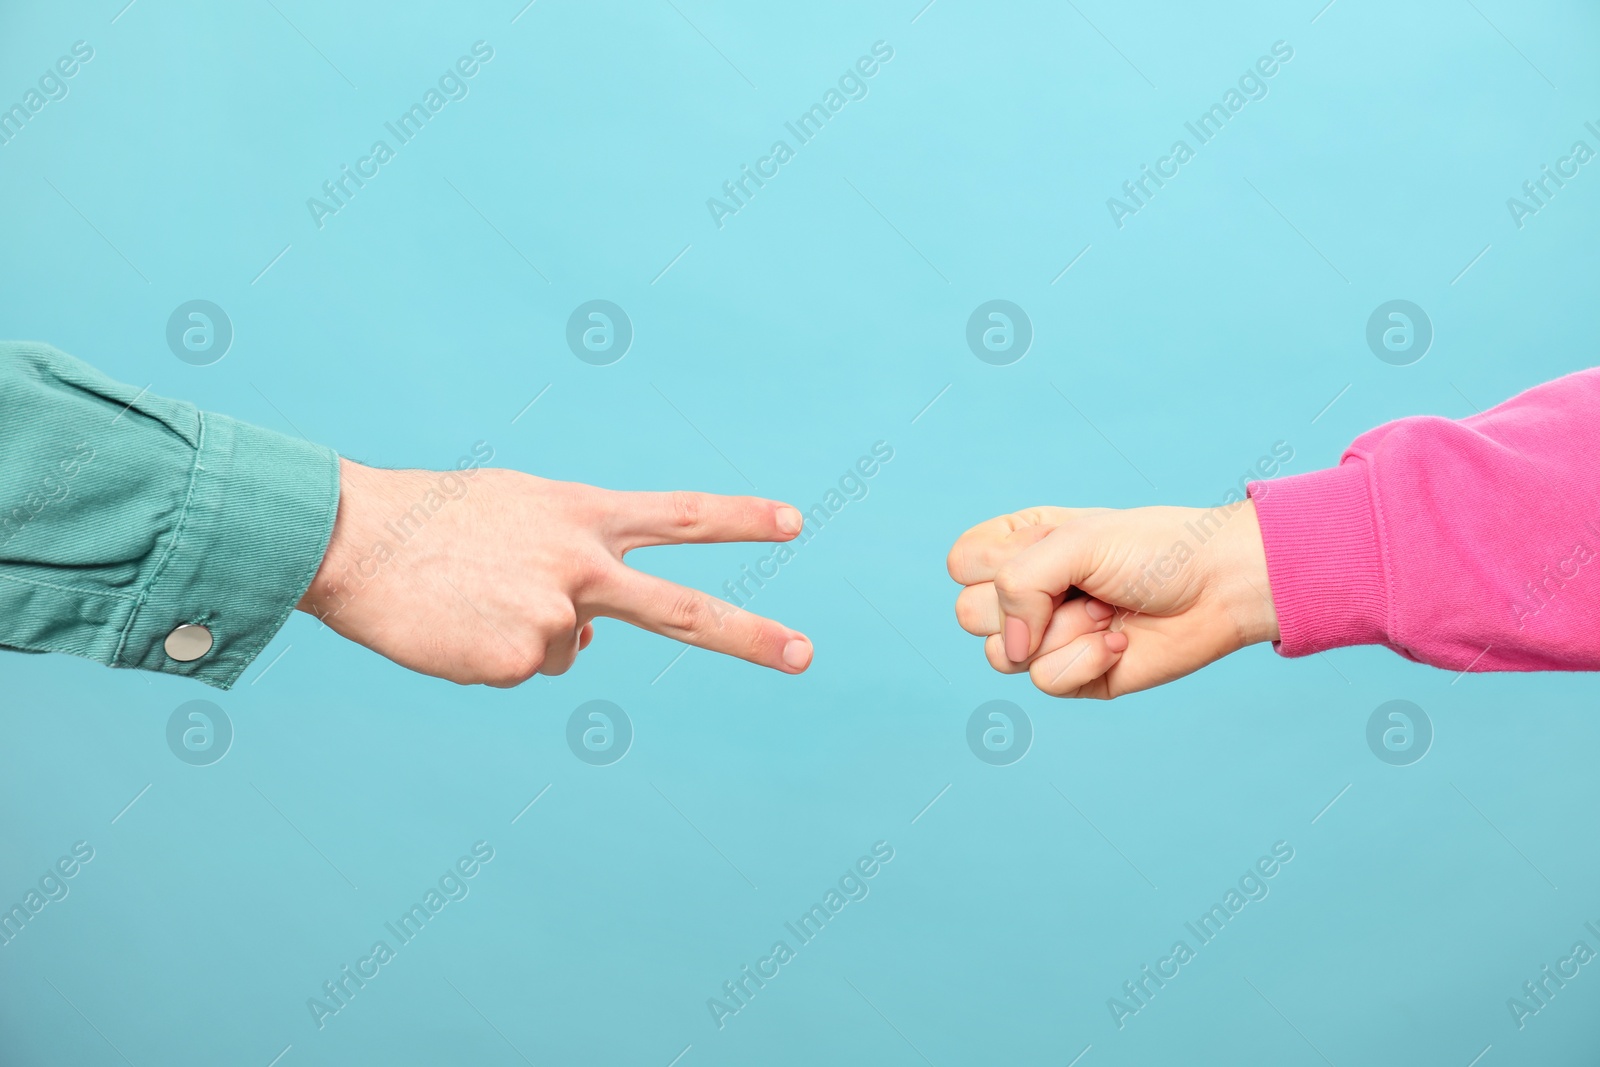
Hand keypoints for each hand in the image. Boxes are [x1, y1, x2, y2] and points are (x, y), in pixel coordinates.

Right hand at [297, 459, 813, 685]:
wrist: (353, 538)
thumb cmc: (431, 521)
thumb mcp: (516, 516)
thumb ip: (570, 558)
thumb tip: (592, 640)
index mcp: (581, 514)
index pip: (679, 515)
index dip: (740, 517)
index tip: (796, 522)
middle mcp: (582, 563)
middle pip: (682, 608)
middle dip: (750, 635)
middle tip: (808, 655)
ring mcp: (556, 614)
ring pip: (565, 651)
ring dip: (519, 636)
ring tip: (466, 599)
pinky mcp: (520, 659)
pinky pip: (520, 672)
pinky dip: (488, 658)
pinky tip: (454, 626)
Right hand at [946, 501, 1277, 697]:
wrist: (1218, 588)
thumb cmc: (1153, 550)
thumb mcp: (1076, 540)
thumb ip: (1019, 581)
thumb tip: (1010, 648)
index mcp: (1018, 547)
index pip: (962, 564)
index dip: (995, 564)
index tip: (1050, 548)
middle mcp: (1025, 593)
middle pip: (970, 615)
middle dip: (1030, 601)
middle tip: (1085, 585)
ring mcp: (1046, 638)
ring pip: (1002, 656)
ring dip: (1063, 633)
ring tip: (1105, 612)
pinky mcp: (1074, 677)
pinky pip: (1046, 682)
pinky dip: (1086, 661)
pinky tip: (1119, 642)